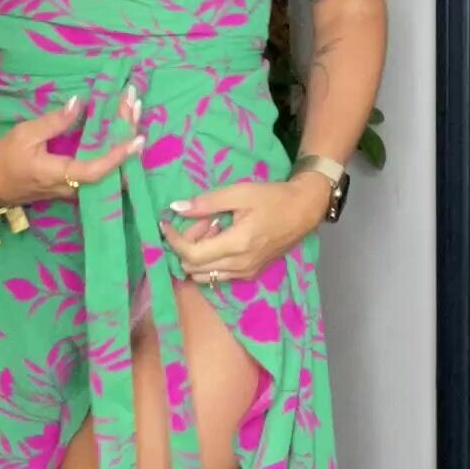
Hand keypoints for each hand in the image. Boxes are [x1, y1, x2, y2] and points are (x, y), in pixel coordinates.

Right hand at [0, 89, 144, 205]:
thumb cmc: (5, 158)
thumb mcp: (24, 135)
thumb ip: (53, 122)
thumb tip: (79, 103)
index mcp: (58, 175)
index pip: (95, 170)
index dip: (118, 157)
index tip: (137, 139)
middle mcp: (73, 187)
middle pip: (110, 169)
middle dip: (126, 136)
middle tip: (135, 104)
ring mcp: (76, 189)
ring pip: (109, 169)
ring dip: (121, 138)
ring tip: (132, 109)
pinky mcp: (76, 185)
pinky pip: (101, 168)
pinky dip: (113, 145)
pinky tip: (120, 125)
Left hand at [160, 174, 331, 283]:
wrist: (303, 211)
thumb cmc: (272, 198)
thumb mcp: (239, 192)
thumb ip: (207, 203)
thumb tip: (177, 208)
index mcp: (237, 244)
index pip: (192, 254)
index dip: (174, 241)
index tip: (166, 225)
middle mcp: (240, 265)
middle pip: (194, 268)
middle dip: (185, 247)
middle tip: (194, 223)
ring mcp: (245, 273)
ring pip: (204, 276)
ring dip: (196, 257)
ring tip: (208, 232)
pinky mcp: (250, 274)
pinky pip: (218, 276)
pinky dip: (209, 262)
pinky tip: (219, 240)